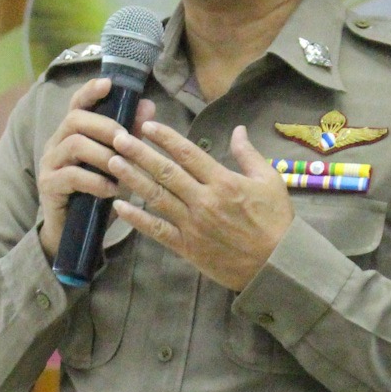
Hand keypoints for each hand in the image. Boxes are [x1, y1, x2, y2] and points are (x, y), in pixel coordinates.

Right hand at [36, 78, 157, 258]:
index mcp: (72, 132)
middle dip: (105, 126)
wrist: (74, 231)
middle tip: (127, 139)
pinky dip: (95, 181)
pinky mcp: (48, 185)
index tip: (108, 83)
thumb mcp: (117, 163)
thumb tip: (148, 105)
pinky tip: (112, 190)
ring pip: (74, 144)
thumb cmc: (97, 192)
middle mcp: (56, 142)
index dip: (90, 91)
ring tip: (121, 169)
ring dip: (102, 154)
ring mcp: (49, 163)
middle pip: (75, 119)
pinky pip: (70, 175)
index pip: (77, 103)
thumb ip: (130, 135)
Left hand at [109, 123, 291, 290]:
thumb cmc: (276, 221)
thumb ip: (249, 154)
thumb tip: (238, 129)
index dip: (166, 138)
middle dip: (140, 153)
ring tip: (113, 163)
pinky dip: (137, 219)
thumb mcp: (271, 181)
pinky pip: (157, 230)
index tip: (148, 126)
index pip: (189, 154)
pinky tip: (120, 206)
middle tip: (118, 138)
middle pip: (166, 172)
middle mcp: (204, 200)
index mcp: (224, 182)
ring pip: (157, 197)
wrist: (277, 265)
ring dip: (133, 179)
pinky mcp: (187, 246)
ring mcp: (193, 224)